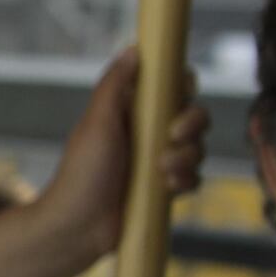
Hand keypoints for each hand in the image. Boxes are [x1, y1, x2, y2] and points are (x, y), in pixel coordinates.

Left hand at [28, 47, 209, 267]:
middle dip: (192, 123)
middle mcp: (148, 132)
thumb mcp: (97, 123)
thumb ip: (114, 85)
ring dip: (187, 156)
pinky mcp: (163, 188)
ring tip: (160, 171)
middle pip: (195, 115)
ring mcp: (157, 160)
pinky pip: (194, 177)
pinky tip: (168, 187)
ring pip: (198, 147)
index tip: (179, 95)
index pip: (173, 86)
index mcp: (132, 110)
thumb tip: (134, 48)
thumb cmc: (81, 173)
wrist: (77, 228)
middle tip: (172, 135)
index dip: (183, 87)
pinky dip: (187, 180)